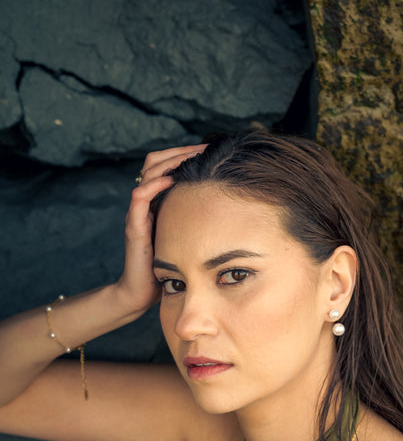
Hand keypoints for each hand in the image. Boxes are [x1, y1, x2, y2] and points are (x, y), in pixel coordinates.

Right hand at [115, 144, 206, 314]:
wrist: (143, 292)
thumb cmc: (169, 266)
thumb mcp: (189, 236)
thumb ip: (200, 219)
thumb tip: (230, 207)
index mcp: (157, 200)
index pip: (165, 164)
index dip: (185, 153)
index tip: (209, 150)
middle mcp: (146, 202)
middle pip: (154, 161)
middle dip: (179, 151)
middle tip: (203, 148)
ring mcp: (138, 213)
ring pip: (147, 173)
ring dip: (169, 161)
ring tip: (190, 158)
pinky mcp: (134, 227)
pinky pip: (139, 197)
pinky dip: (154, 184)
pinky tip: (171, 180)